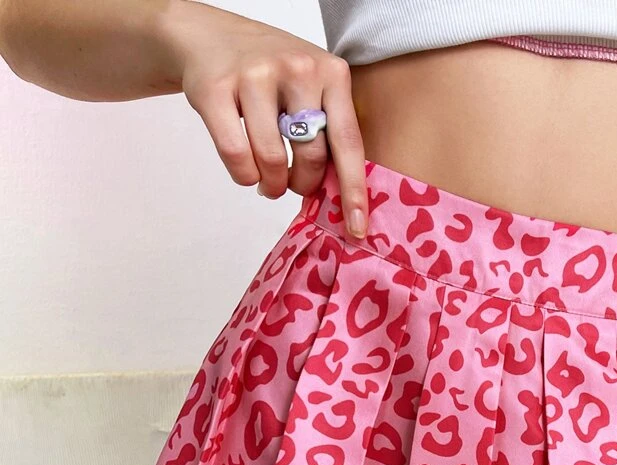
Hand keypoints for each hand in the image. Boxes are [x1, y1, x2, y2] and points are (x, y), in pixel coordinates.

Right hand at [160, 0, 366, 229]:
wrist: (211, 37)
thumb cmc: (271, 74)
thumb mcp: (312, 85)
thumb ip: (329, 127)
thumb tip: (341, 195)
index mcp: (331, 72)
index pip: (348, 142)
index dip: (353, 190)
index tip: (357, 228)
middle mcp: (298, 69)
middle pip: (311, 157)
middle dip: (301, 185)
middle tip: (290, 186)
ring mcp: (256, 75)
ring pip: (272, 161)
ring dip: (270, 184)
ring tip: (267, 181)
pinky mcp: (217, 88)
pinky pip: (237, 156)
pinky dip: (243, 175)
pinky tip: (246, 170)